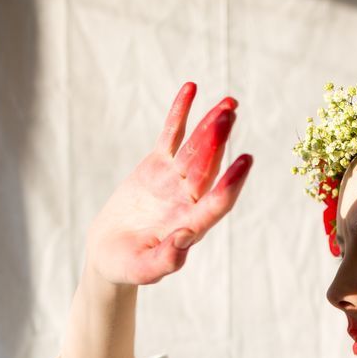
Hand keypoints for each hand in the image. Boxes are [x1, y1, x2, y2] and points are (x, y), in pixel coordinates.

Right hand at [84, 82, 252, 286]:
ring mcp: (175, 182)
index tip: (246, 161)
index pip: (216, 203)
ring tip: (229, 102)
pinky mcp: (158, 167)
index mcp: (190, 226)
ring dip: (210, 125)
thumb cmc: (126, 267)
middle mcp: (188, 201)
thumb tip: (185, 239)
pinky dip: (180, 114)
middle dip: (218, 141)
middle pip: (208, 168)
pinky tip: (191, 88)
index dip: (231, 183)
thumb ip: (165, 259)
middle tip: (230, 114)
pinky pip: (171, 136)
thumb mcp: (141, 269)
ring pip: (195, 149)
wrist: (110, 253)